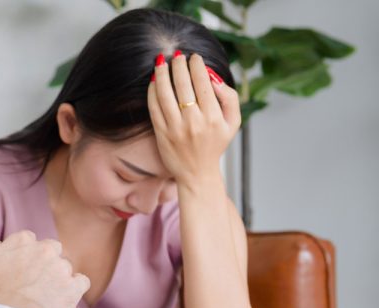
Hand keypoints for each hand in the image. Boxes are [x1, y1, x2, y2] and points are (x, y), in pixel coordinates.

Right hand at [0, 231, 89, 307]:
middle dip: (44, 261)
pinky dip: (74, 289)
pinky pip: (81, 282)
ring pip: (64, 267)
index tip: (18, 268)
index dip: (22, 254)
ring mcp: (61, 268)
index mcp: (22, 240)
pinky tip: (63, 300)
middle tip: (32, 281)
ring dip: (57, 277)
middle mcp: (45, 249)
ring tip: (44, 297)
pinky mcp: (73, 288)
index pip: (27, 239)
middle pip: (50, 249)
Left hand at [148, 52, 240, 186]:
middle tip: (177, 55)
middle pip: (183, 85)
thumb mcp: (233, 123)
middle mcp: (194, 122)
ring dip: (162, 74)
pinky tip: (154, 81)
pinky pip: (154, 108)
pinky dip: (152, 92)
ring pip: (165, 94)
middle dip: (179, 66)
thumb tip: (214, 79)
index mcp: (213, 117)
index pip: (203, 84)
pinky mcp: (161, 134)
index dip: (197, 66)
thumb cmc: (215, 145)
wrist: (197, 173)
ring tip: (162, 62)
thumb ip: (229, 99)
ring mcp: (175, 128)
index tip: (193, 57)